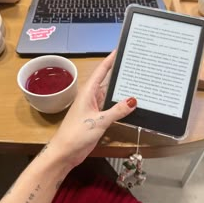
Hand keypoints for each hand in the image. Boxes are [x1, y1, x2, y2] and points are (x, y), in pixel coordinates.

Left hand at [50, 50, 136, 168]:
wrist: (65, 152)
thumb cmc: (76, 133)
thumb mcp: (98, 121)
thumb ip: (116, 111)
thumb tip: (133, 100)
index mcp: (88, 92)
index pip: (101, 71)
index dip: (110, 60)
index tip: (120, 50)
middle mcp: (92, 97)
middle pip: (108, 81)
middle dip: (120, 74)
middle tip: (136, 66)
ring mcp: (95, 108)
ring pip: (111, 95)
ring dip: (122, 91)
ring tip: (138, 82)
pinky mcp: (98, 118)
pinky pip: (111, 107)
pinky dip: (120, 105)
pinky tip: (132, 104)